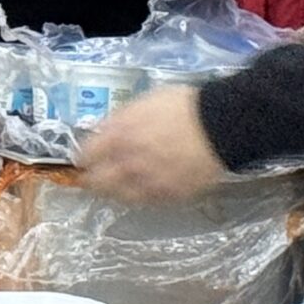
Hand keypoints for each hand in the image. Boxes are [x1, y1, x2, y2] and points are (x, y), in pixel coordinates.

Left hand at [77, 84, 227, 204]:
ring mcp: (148, 184)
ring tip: (119, 185)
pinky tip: (145, 188)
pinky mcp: (169, 197)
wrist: (220, 126)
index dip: (82, 157)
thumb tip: (103, 130)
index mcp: (119, 138)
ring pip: (120, 197)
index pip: (85, 155)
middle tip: (94, 177)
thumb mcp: (145, 101)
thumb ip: (120, 118)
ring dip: (115, 191)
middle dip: (92, 180)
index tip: (84, 158)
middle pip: (97, 183)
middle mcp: (128, 165)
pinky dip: (141, 196)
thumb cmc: (183, 106)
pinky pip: (147, 202)